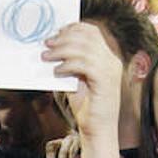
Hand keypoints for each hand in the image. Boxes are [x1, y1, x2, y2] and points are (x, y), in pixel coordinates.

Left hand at [42, 22, 122, 157]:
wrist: (97, 130)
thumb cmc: (86, 106)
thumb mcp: (76, 79)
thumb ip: (69, 63)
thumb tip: (50, 48)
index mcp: (108, 57)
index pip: (92, 32)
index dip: (73, 28)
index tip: (55, 32)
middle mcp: (112, 60)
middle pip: (87, 37)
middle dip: (64, 38)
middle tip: (46, 44)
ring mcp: (111, 70)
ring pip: (84, 49)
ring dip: (61, 51)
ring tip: (46, 57)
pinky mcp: (105, 81)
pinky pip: (84, 65)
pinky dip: (67, 65)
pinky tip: (57, 72)